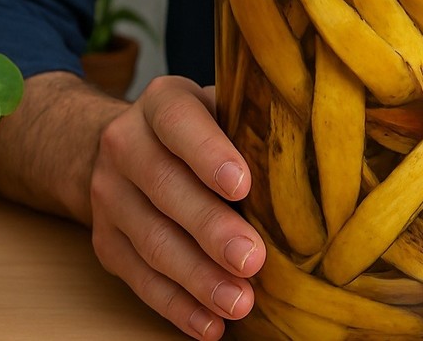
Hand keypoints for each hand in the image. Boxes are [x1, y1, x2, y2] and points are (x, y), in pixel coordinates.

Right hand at [89, 76, 264, 339]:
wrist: (127, 149)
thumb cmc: (201, 131)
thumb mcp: (223, 109)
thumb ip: (253, 126)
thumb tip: (316, 164)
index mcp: (162, 103)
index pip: (178, 122)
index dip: (208, 153)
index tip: (242, 185)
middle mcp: (126, 144)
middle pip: (166, 188)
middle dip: (211, 229)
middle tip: (252, 260)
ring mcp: (110, 195)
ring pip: (152, 241)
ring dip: (197, 278)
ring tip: (238, 302)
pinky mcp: (106, 241)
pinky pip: (139, 279)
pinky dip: (177, 306)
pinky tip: (210, 324)